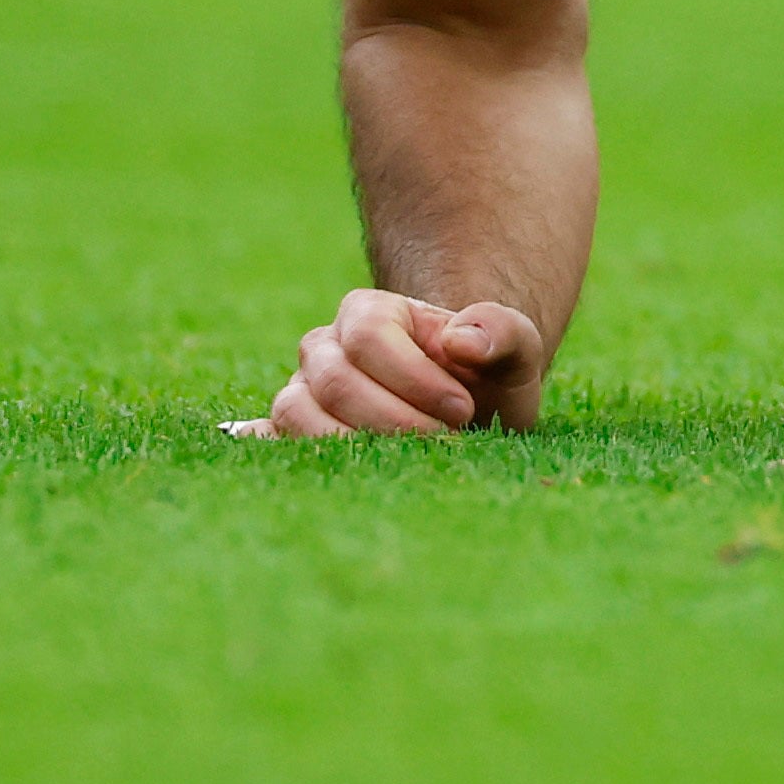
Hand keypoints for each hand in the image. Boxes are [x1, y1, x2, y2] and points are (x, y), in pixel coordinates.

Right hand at [224, 289, 546, 437]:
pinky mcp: (293, 434)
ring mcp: (302, 392)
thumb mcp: (514, 346)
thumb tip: (461, 342)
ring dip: (354, 446)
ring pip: (297, 416)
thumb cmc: (486, 372)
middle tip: (445, 440)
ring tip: (409, 460)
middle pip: (335, 382)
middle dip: (394, 420)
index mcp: (368, 312)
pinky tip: (321, 471)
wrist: (469, 407)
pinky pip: (270, 443)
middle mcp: (325, 348)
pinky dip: (284, 455)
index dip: (414, 378)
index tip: (463, 409)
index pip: (369, 338)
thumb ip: (499, 333)